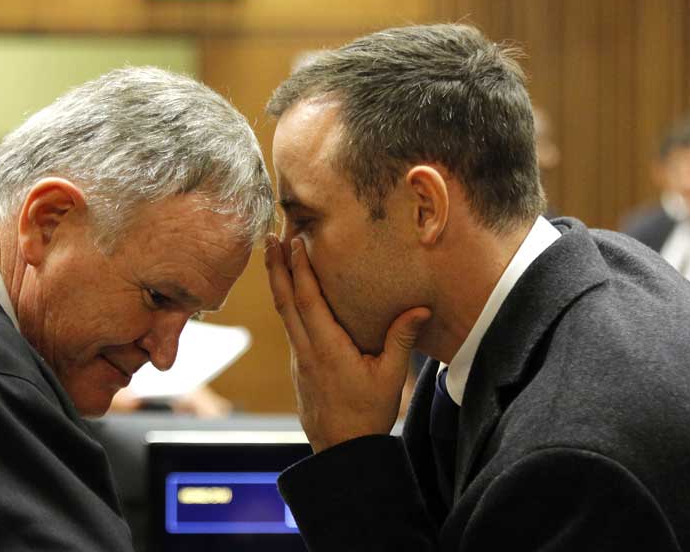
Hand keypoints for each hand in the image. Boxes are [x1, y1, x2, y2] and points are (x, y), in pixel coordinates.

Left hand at [264, 234, 430, 451]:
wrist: (342, 451)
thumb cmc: (368, 415)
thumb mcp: (390, 377)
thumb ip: (401, 340)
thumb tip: (420, 308)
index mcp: (327, 348)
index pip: (308, 300)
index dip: (300, 269)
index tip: (293, 242)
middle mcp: (306, 350)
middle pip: (285, 301)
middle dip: (276, 267)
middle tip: (269, 236)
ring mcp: (299, 359)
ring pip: (283, 313)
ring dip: (278, 282)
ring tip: (273, 255)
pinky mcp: (300, 367)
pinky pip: (289, 327)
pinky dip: (286, 303)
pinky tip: (289, 293)